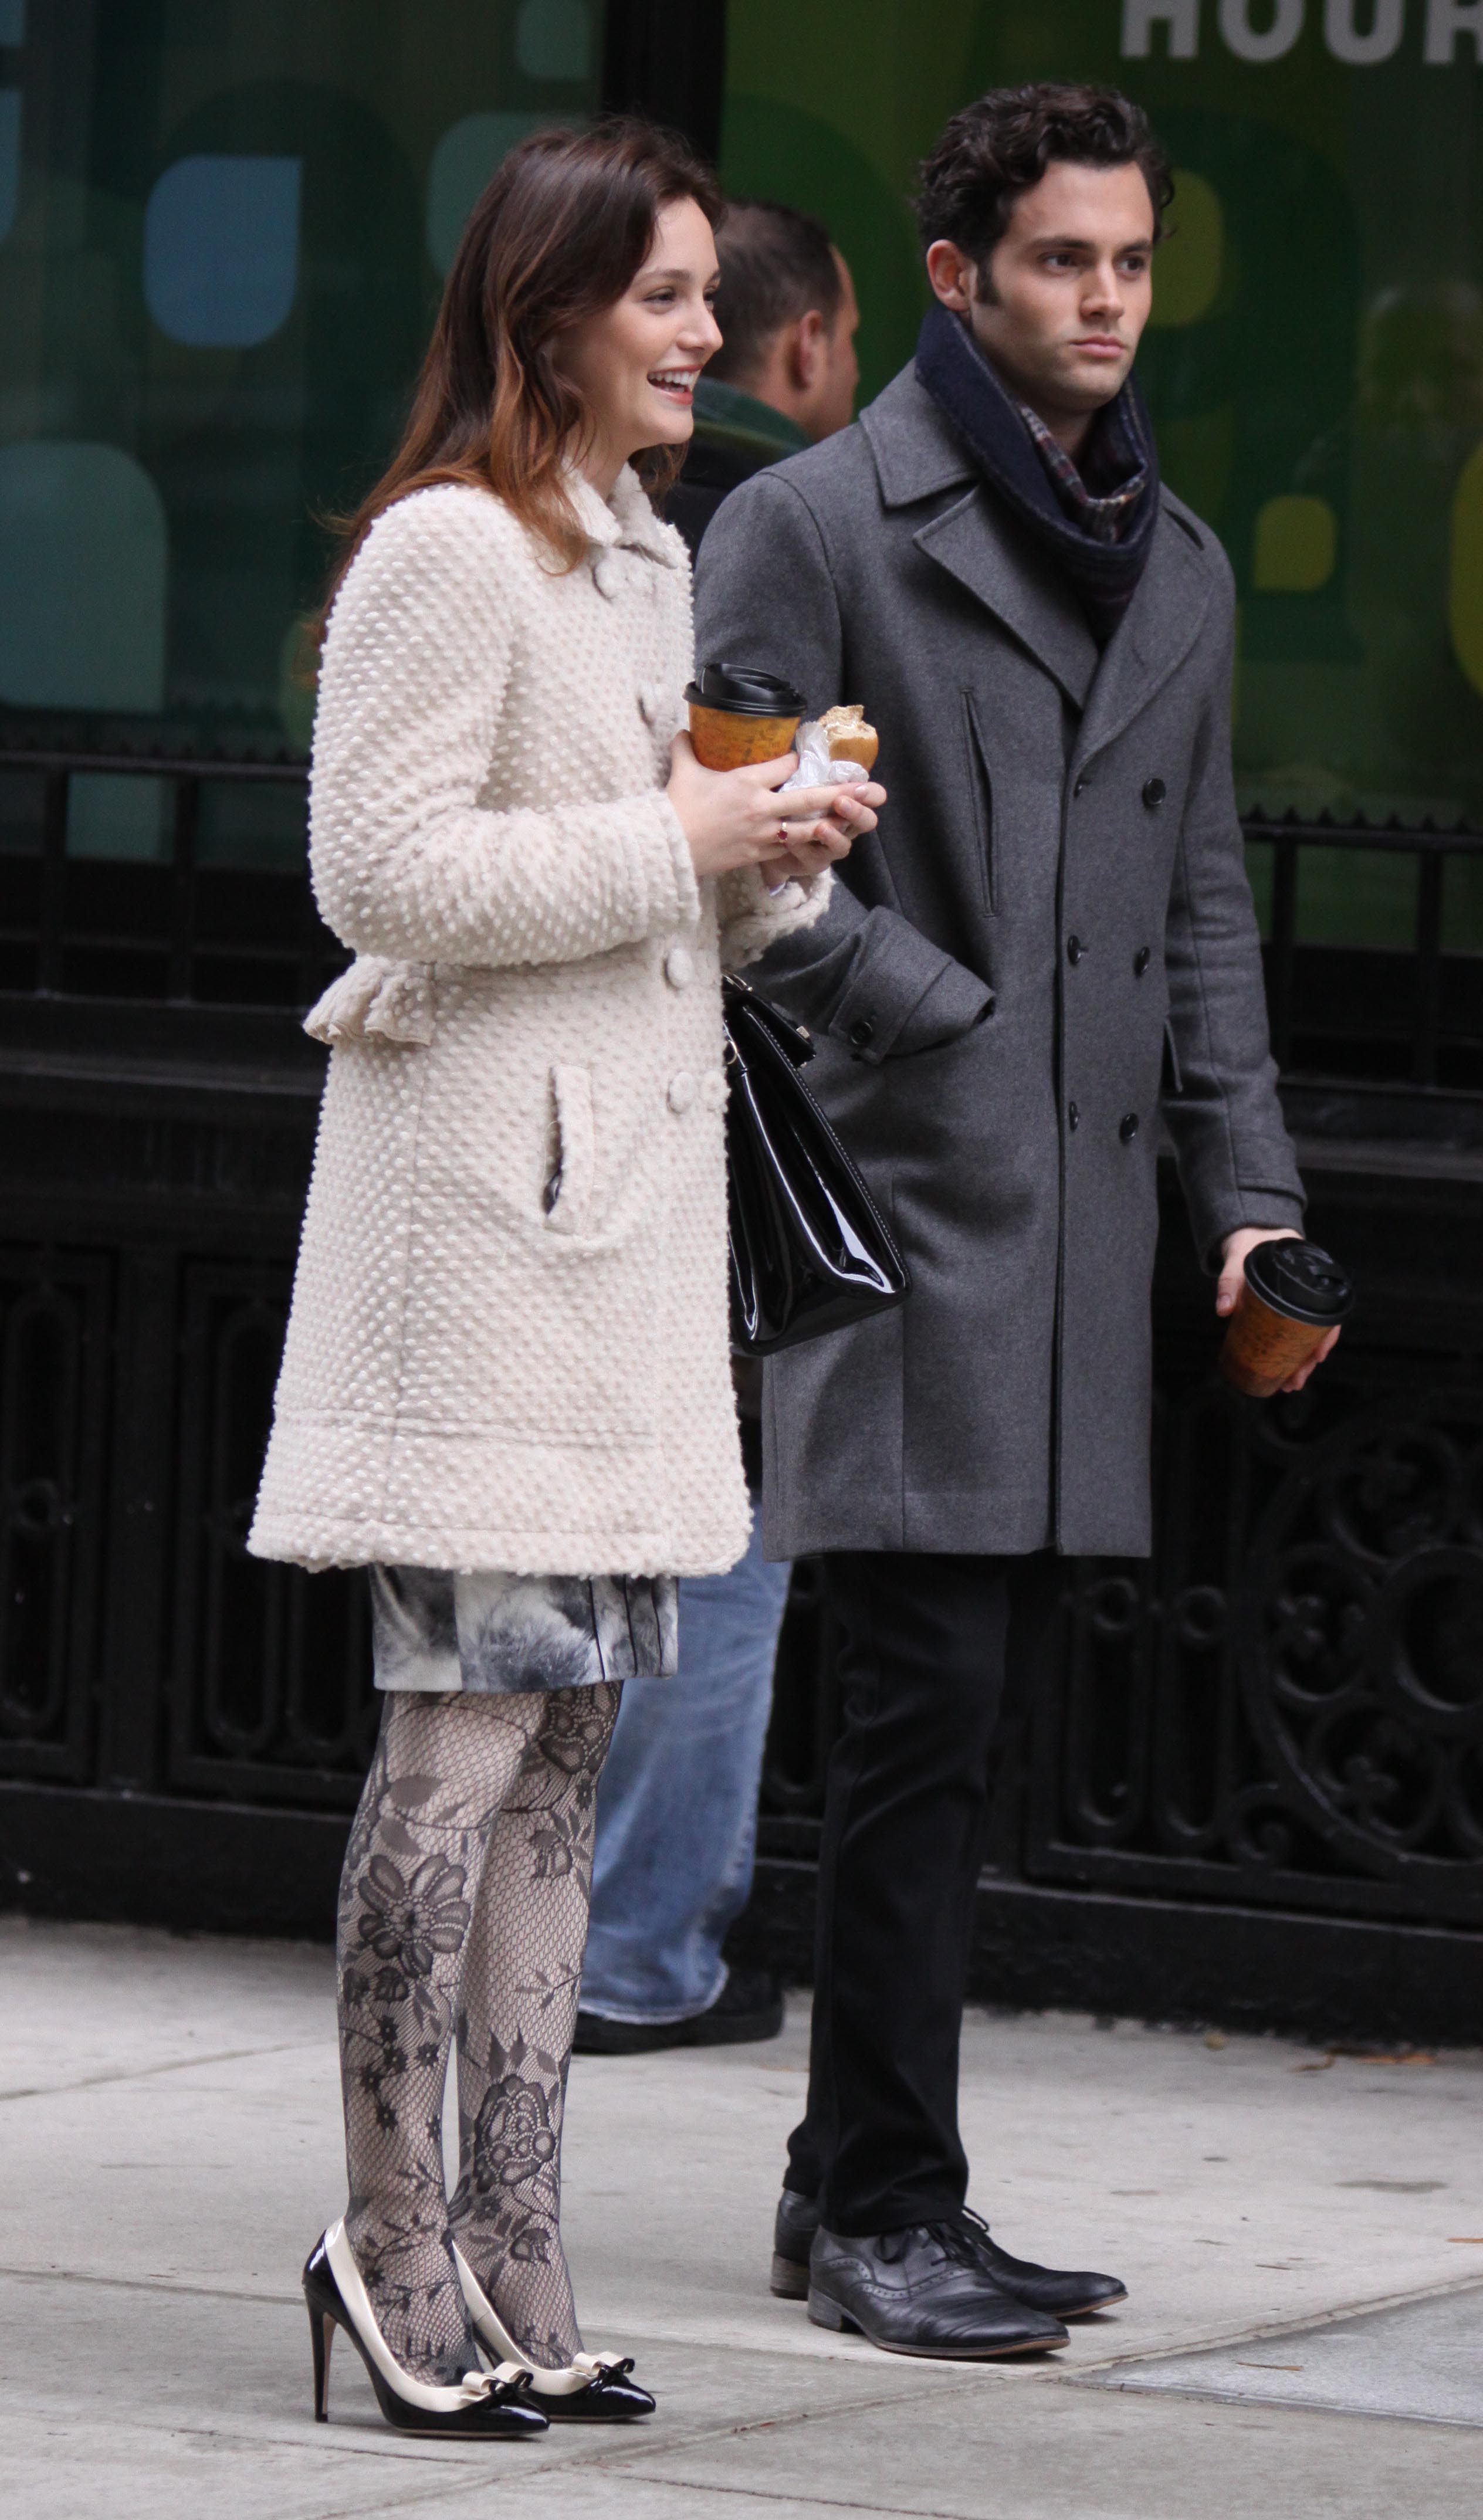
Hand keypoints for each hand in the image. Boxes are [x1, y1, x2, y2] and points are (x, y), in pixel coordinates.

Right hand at [666, 732, 882, 881]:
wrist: (668, 847)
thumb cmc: (676, 807)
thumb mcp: (683, 771)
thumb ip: (687, 748)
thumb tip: (683, 730)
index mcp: (746, 782)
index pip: (785, 767)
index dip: (798, 762)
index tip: (804, 760)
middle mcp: (761, 807)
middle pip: (808, 797)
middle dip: (838, 792)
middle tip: (865, 789)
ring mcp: (762, 834)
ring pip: (806, 828)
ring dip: (832, 823)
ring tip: (854, 819)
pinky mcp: (758, 855)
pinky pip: (789, 850)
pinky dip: (807, 846)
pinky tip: (824, 844)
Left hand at [1217, 1226, 1340, 1391]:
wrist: (1246, 1234)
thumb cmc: (1249, 1244)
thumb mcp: (1239, 1260)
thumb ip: (1230, 1282)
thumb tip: (1223, 1310)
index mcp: (1308, 1275)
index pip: (1328, 1310)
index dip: (1327, 1335)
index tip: (1319, 1356)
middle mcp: (1308, 1292)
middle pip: (1318, 1330)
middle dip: (1309, 1360)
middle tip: (1296, 1382)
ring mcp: (1298, 1303)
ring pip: (1307, 1336)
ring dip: (1301, 1362)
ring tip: (1290, 1384)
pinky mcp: (1285, 1311)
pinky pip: (1293, 1333)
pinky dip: (1291, 1352)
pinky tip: (1285, 1370)